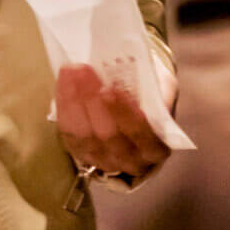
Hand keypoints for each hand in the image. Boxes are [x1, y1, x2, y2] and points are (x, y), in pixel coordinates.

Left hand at [56, 64, 170, 180]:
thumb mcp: (164, 90)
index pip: (139, 132)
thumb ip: (156, 86)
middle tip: (83, 70)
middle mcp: (131, 161)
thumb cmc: (153, 99)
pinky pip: (69, 133)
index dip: (123, 111)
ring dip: (74, 100)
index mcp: (156, 148)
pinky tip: (64, 82)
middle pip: (107, 135)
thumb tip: (135, 67)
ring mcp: (104, 161)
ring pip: (83, 135)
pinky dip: (64, 106)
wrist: (138, 117)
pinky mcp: (82, 155)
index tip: (110, 87)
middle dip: (92, 99)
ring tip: (70, 72)